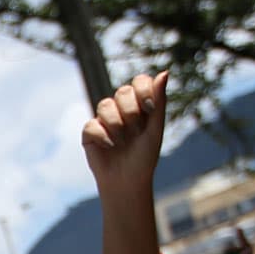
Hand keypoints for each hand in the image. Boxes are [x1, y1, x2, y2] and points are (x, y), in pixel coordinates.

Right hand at [80, 70, 171, 201]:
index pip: (140, 81)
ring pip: (105, 105)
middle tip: (136, 132)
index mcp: (140, 104)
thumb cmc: (145, 156)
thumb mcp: (155, 129)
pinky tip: (109, 146)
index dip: (143, 90)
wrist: (128, 181)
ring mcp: (104, 119)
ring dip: (117, 125)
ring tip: (122, 142)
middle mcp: (121, 108)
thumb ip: (159, 101)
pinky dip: (103, 136)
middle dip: (131, 112)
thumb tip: (164, 72)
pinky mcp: (89, 132)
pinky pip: (92, 124)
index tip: (150, 108)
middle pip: (122, 92)